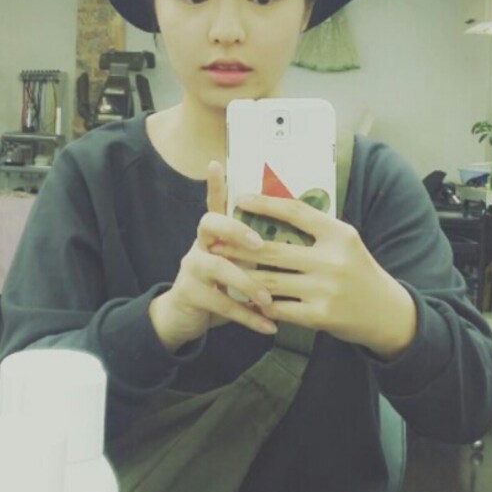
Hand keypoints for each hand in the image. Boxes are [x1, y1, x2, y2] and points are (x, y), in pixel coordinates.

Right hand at [149, 161, 280, 351]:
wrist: (189, 318)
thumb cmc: (226, 286)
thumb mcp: (240, 264)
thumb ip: (259, 249)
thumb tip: (303, 238)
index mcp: (216, 233)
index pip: (216, 202)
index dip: (215, 184)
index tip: (216, 163)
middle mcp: (200, 244)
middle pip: (209, 223)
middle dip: (235, 230)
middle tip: (259, 244)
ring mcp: (191, 268)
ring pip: (217, 267)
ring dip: (247, 283)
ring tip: (270, 300)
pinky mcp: (190, 294)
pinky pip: (221, 304)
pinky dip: (248, 317)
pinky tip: (269, 327)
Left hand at [221, 192, 417, 359]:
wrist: (386, 313)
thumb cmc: (358, 272)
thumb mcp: (345, 243)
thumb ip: (316, 230)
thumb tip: (272, 211)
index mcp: (339, 234)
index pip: (295, 211)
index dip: (265, 203)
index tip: (240, 198)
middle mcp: (332, 260)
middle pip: (273, 250)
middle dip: (238, 246)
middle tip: (213, 242)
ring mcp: (325, 289)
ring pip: (270, 281)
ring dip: (242, 277)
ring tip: (223, 270)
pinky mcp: (319, 316)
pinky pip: (278, 307)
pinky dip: (260, 304)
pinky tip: (246, 299)